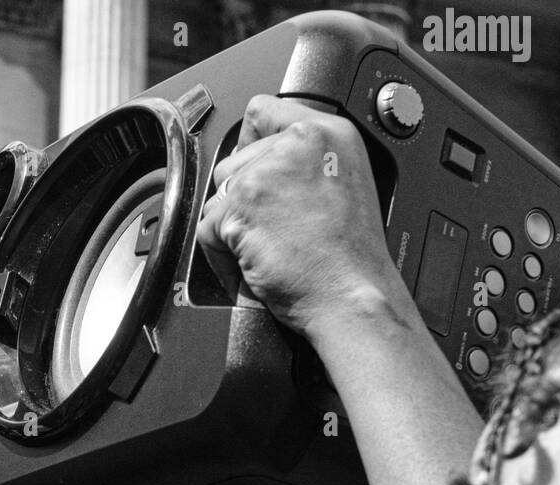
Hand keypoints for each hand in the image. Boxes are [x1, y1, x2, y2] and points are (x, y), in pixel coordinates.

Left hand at [196, 95, 404, 342]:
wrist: (351, 298)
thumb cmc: (351, 262)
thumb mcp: (345, 184)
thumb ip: (305, 163)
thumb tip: (264, 164)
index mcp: (327, 134)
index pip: (264, 111)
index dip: (251, 143)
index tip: (257, 170)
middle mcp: (296, 145)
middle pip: (235, 160)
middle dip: (243, 198)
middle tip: (272, 230)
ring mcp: (265, 175)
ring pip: (218, 194)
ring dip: (232, 226)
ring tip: (266, 250)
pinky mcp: (240, 208)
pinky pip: (207, 228)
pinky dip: (221, 257)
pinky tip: (250, 267)